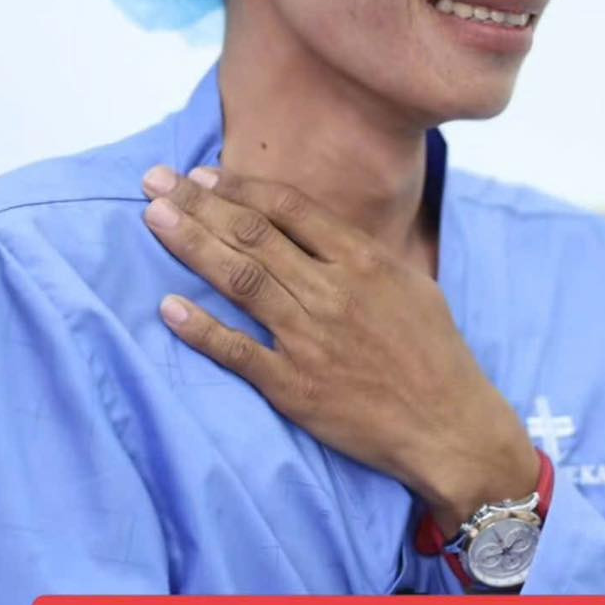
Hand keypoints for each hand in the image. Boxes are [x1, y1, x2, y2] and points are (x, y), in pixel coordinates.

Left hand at [141, 164, 538, 522]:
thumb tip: (313, 228)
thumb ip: (360, 254)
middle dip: (198, 204)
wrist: (450, 428)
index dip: (238, 188)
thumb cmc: (435, 354)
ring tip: (153, 218)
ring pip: (240, 279)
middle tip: (155, 181)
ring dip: (191, 245)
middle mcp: (332, 292)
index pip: (288, 209)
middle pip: (253, 235)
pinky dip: (201, 329)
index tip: (201, 176)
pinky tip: (168, 307)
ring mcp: (311, 340)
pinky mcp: (295, 388)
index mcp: (363, 261)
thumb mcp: (411, 285)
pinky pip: (239, 352)